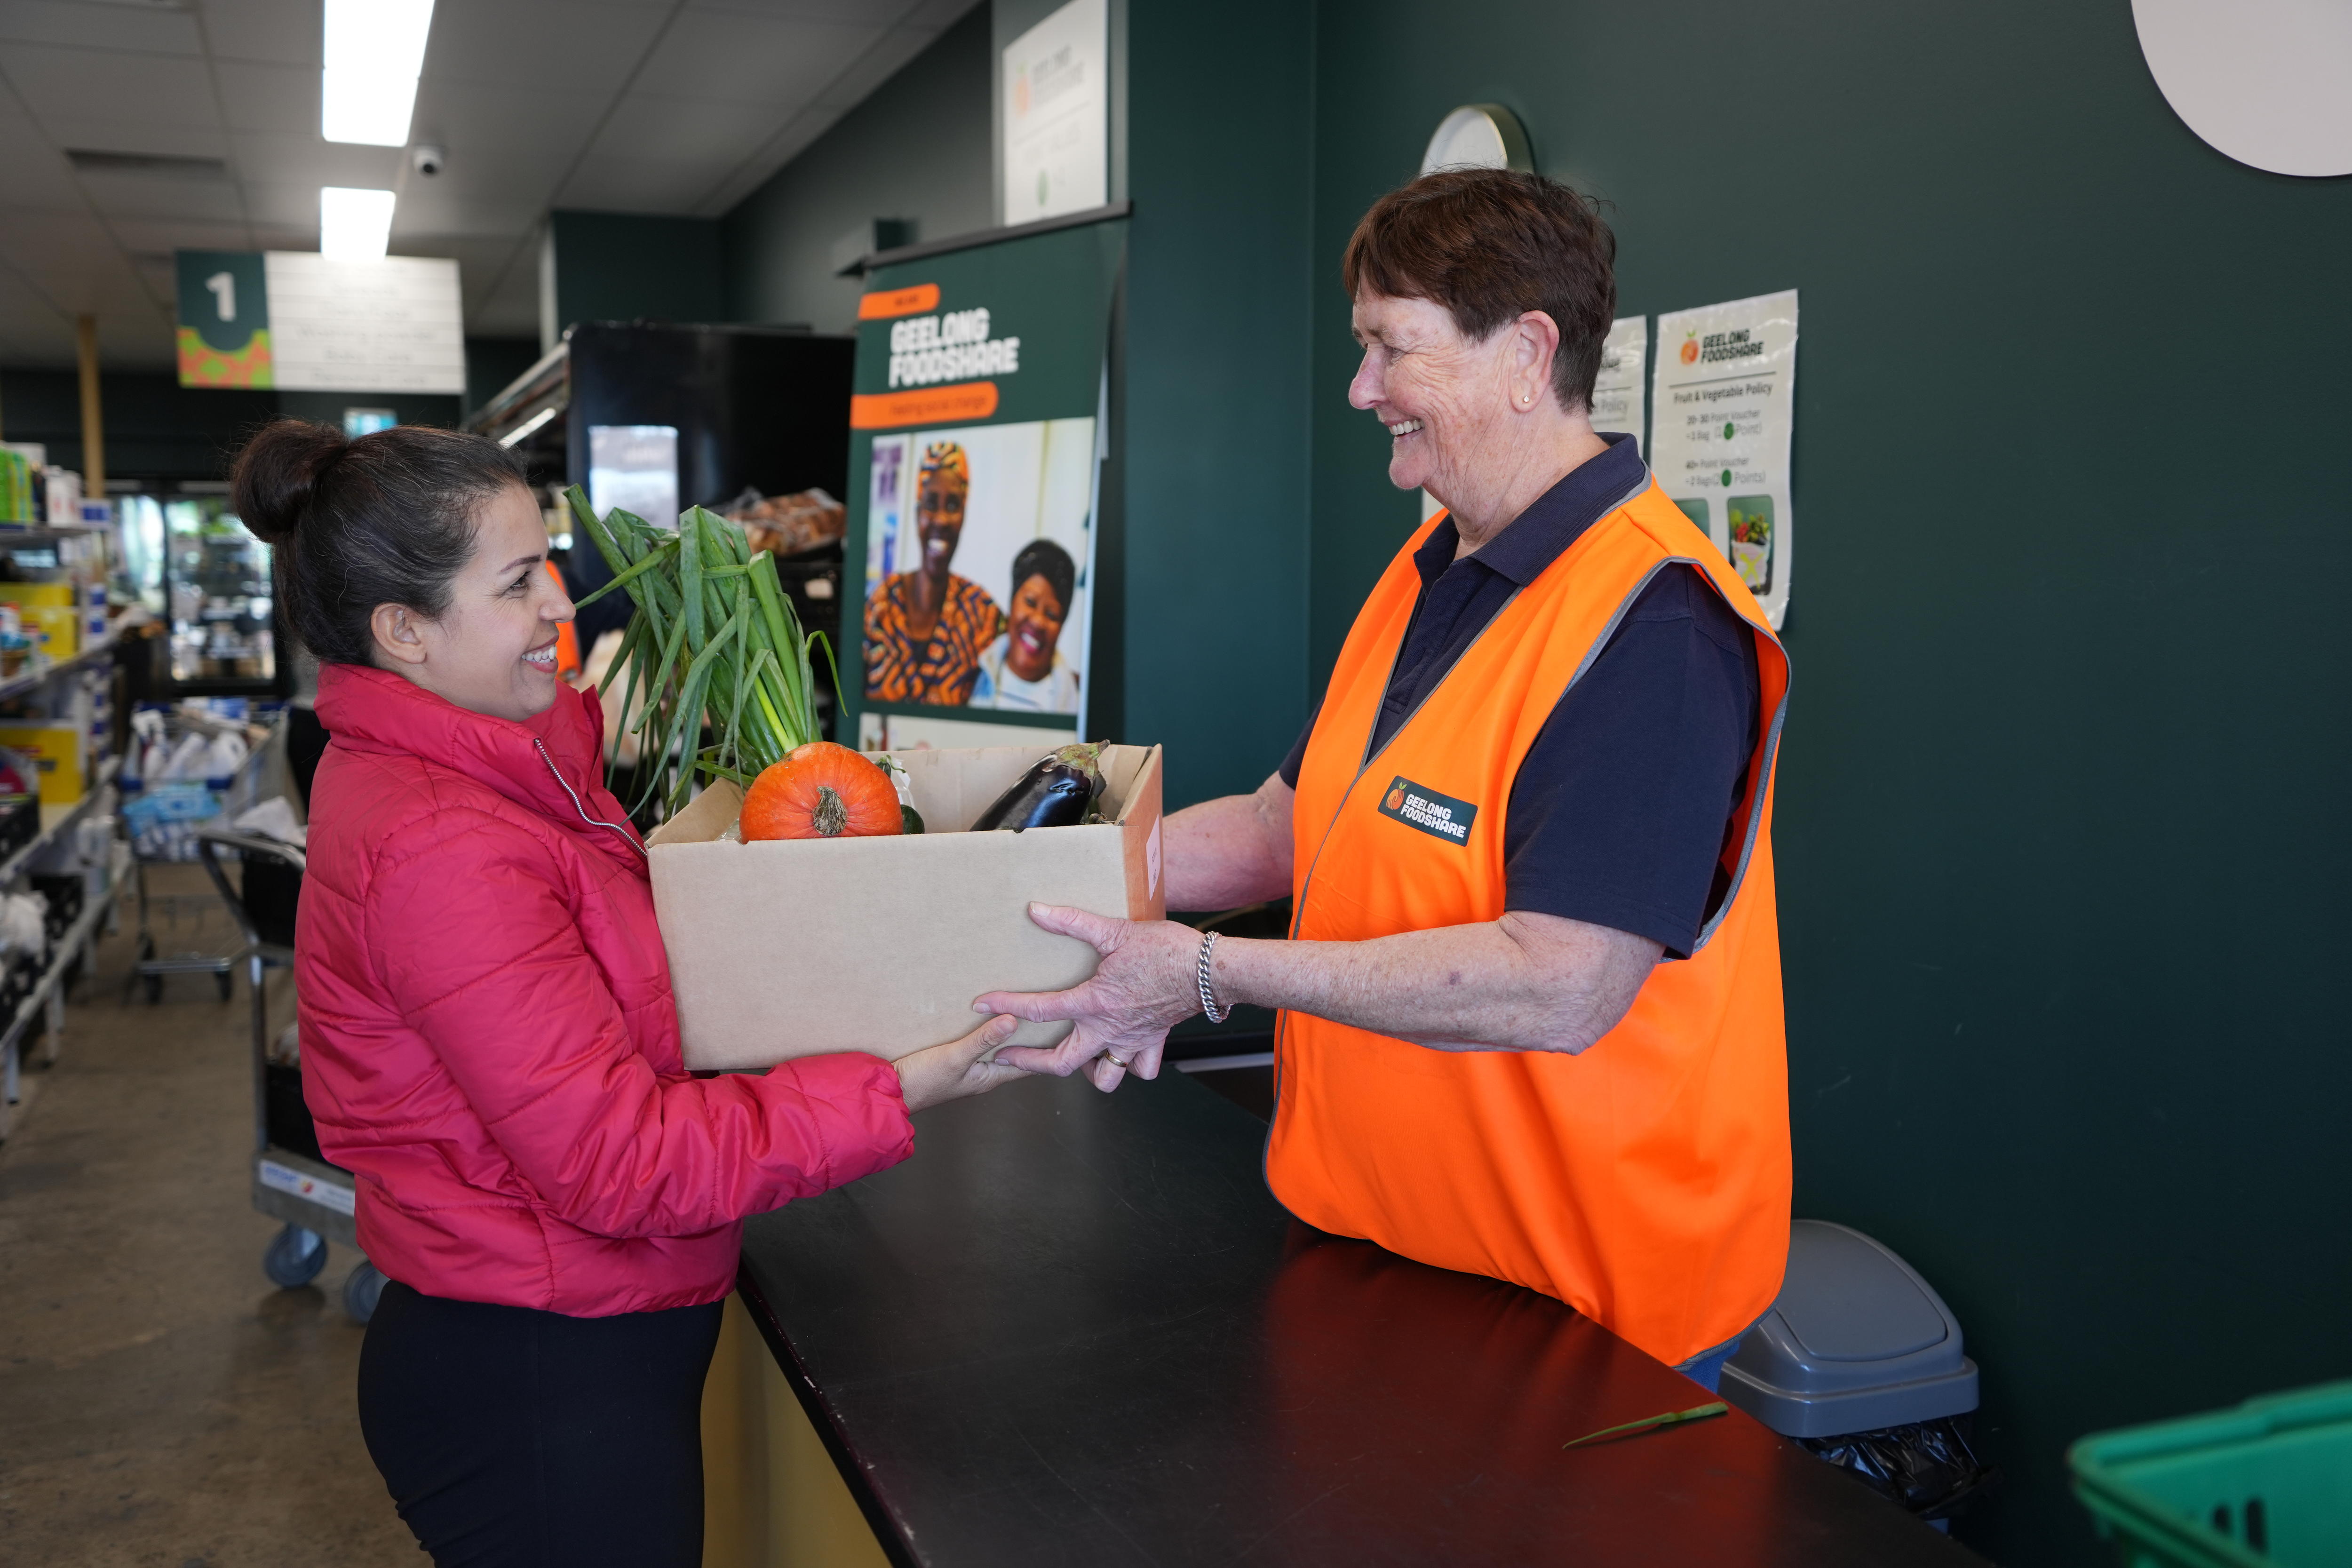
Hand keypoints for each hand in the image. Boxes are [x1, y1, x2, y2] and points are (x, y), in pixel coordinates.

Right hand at [893, 1015, 1030, 1112]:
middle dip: (1026, 1036)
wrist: (892, 1090)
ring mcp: (969, 1067)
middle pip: (1013, 1053)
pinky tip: (982, 1016)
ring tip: (1016, 1009)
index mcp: (990, 1077)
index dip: (1043, 1048)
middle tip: (1039, 1012)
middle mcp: (984, 1074)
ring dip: (1003, 1032)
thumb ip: (983, 1040)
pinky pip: (976, 1044)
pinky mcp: (954, 1060)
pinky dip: (983, 1031)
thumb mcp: (956, 1057)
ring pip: (995, 1048)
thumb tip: (1013, 1021)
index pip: (1027, 1065)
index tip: (1055, 1028)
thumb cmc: (924, 1081)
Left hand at [973, 904, 1201, 1091]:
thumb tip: (1037, 910)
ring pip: (1102, 1077)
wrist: (1209, 970)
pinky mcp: (1153, 1041)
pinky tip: (1117, 1050)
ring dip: (1085, 1071)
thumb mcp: (1115, 931)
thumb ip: (1073, 922)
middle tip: (1007, 1055)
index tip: (982, 1004)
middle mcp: (1109, 1029)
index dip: (1007, 1006)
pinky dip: (1127, 1066)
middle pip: (1061, 1062)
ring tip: (1072, 1054)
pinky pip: (1139, 1069)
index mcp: (1095, 1002)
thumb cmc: (1166, 950)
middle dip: (1028, 1063)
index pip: (1041, 1009)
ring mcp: (1132, 1040)